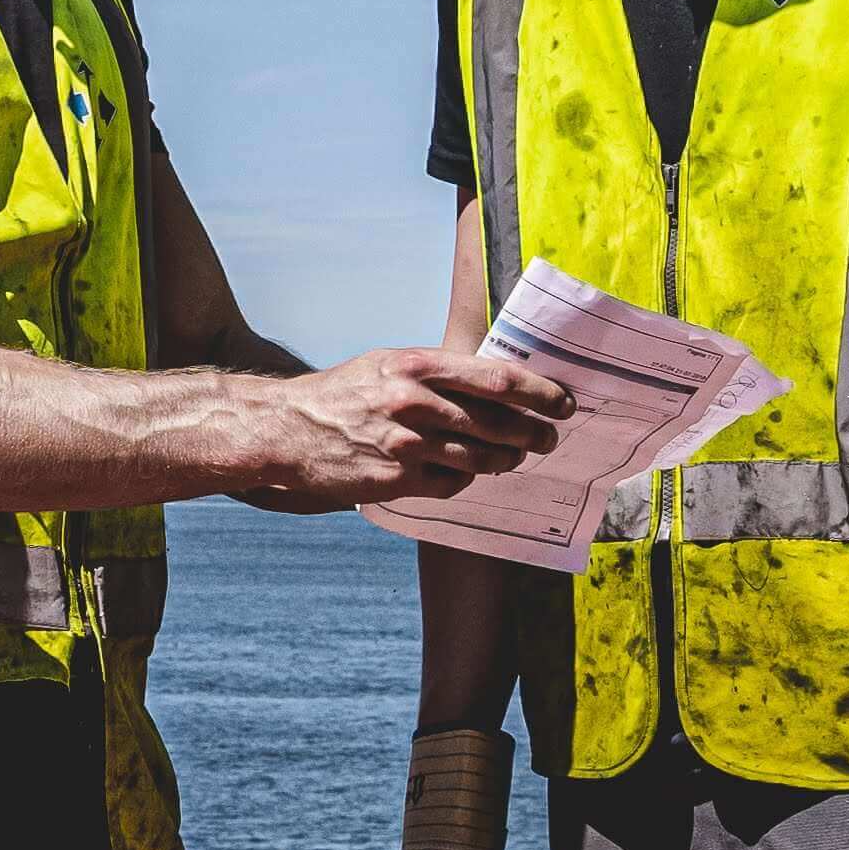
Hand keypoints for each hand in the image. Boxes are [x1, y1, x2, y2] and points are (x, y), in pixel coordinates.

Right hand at [254, 349, 570, 511]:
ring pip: (479, 459)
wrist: (285, 429)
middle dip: (532, 433)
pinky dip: (464, 481)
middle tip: (548, 439)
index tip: (562, 402)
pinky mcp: (396, 480)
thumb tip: (495, 384)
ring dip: (505, 460)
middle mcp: (413, 403)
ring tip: (514, 458)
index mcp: (416, 365)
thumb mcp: (388, 365)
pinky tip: (464, 475)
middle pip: (496, 422)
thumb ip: (438, 372)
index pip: (496, 379)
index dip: (538, 393)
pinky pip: (450, 484)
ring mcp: (405, 444)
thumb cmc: (343, 393)